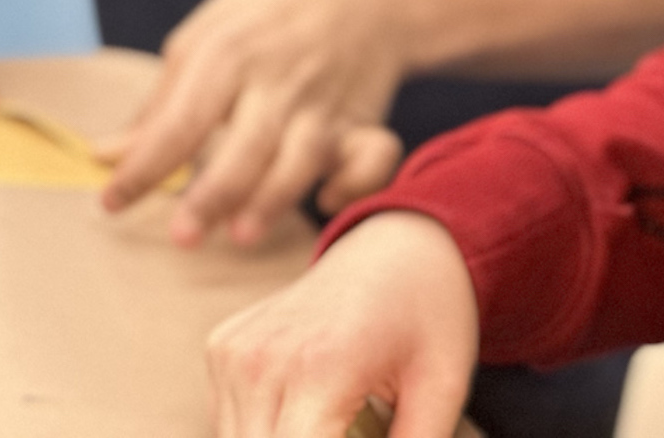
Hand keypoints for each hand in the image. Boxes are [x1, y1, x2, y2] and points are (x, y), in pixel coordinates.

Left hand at [99, 0, 412, 246]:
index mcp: (228, 52)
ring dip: (274, 198)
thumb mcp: (209, 33)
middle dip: (215, 192)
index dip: (145, 167)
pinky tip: (327, 202)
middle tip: (182, 238)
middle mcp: (277, 79)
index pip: (180, 119)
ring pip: (303, 156)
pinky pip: (372, 155)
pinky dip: (356, 183)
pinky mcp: (365, 119)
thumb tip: (103, 155)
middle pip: (246, 142)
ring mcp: (324, 101)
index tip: (111, 204)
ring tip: (241, 235)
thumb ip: (161, 101)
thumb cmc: (268, 12)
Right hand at [208, 212, 477, 437]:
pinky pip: (230, 426)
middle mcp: (260, 356)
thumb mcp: (442, 391)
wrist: (398, 245)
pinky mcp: (222, 346)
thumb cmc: (430, 317)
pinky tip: (313, 419)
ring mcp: (233, 349)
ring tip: (344, 422)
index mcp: (319, 365)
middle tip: (358, 434)